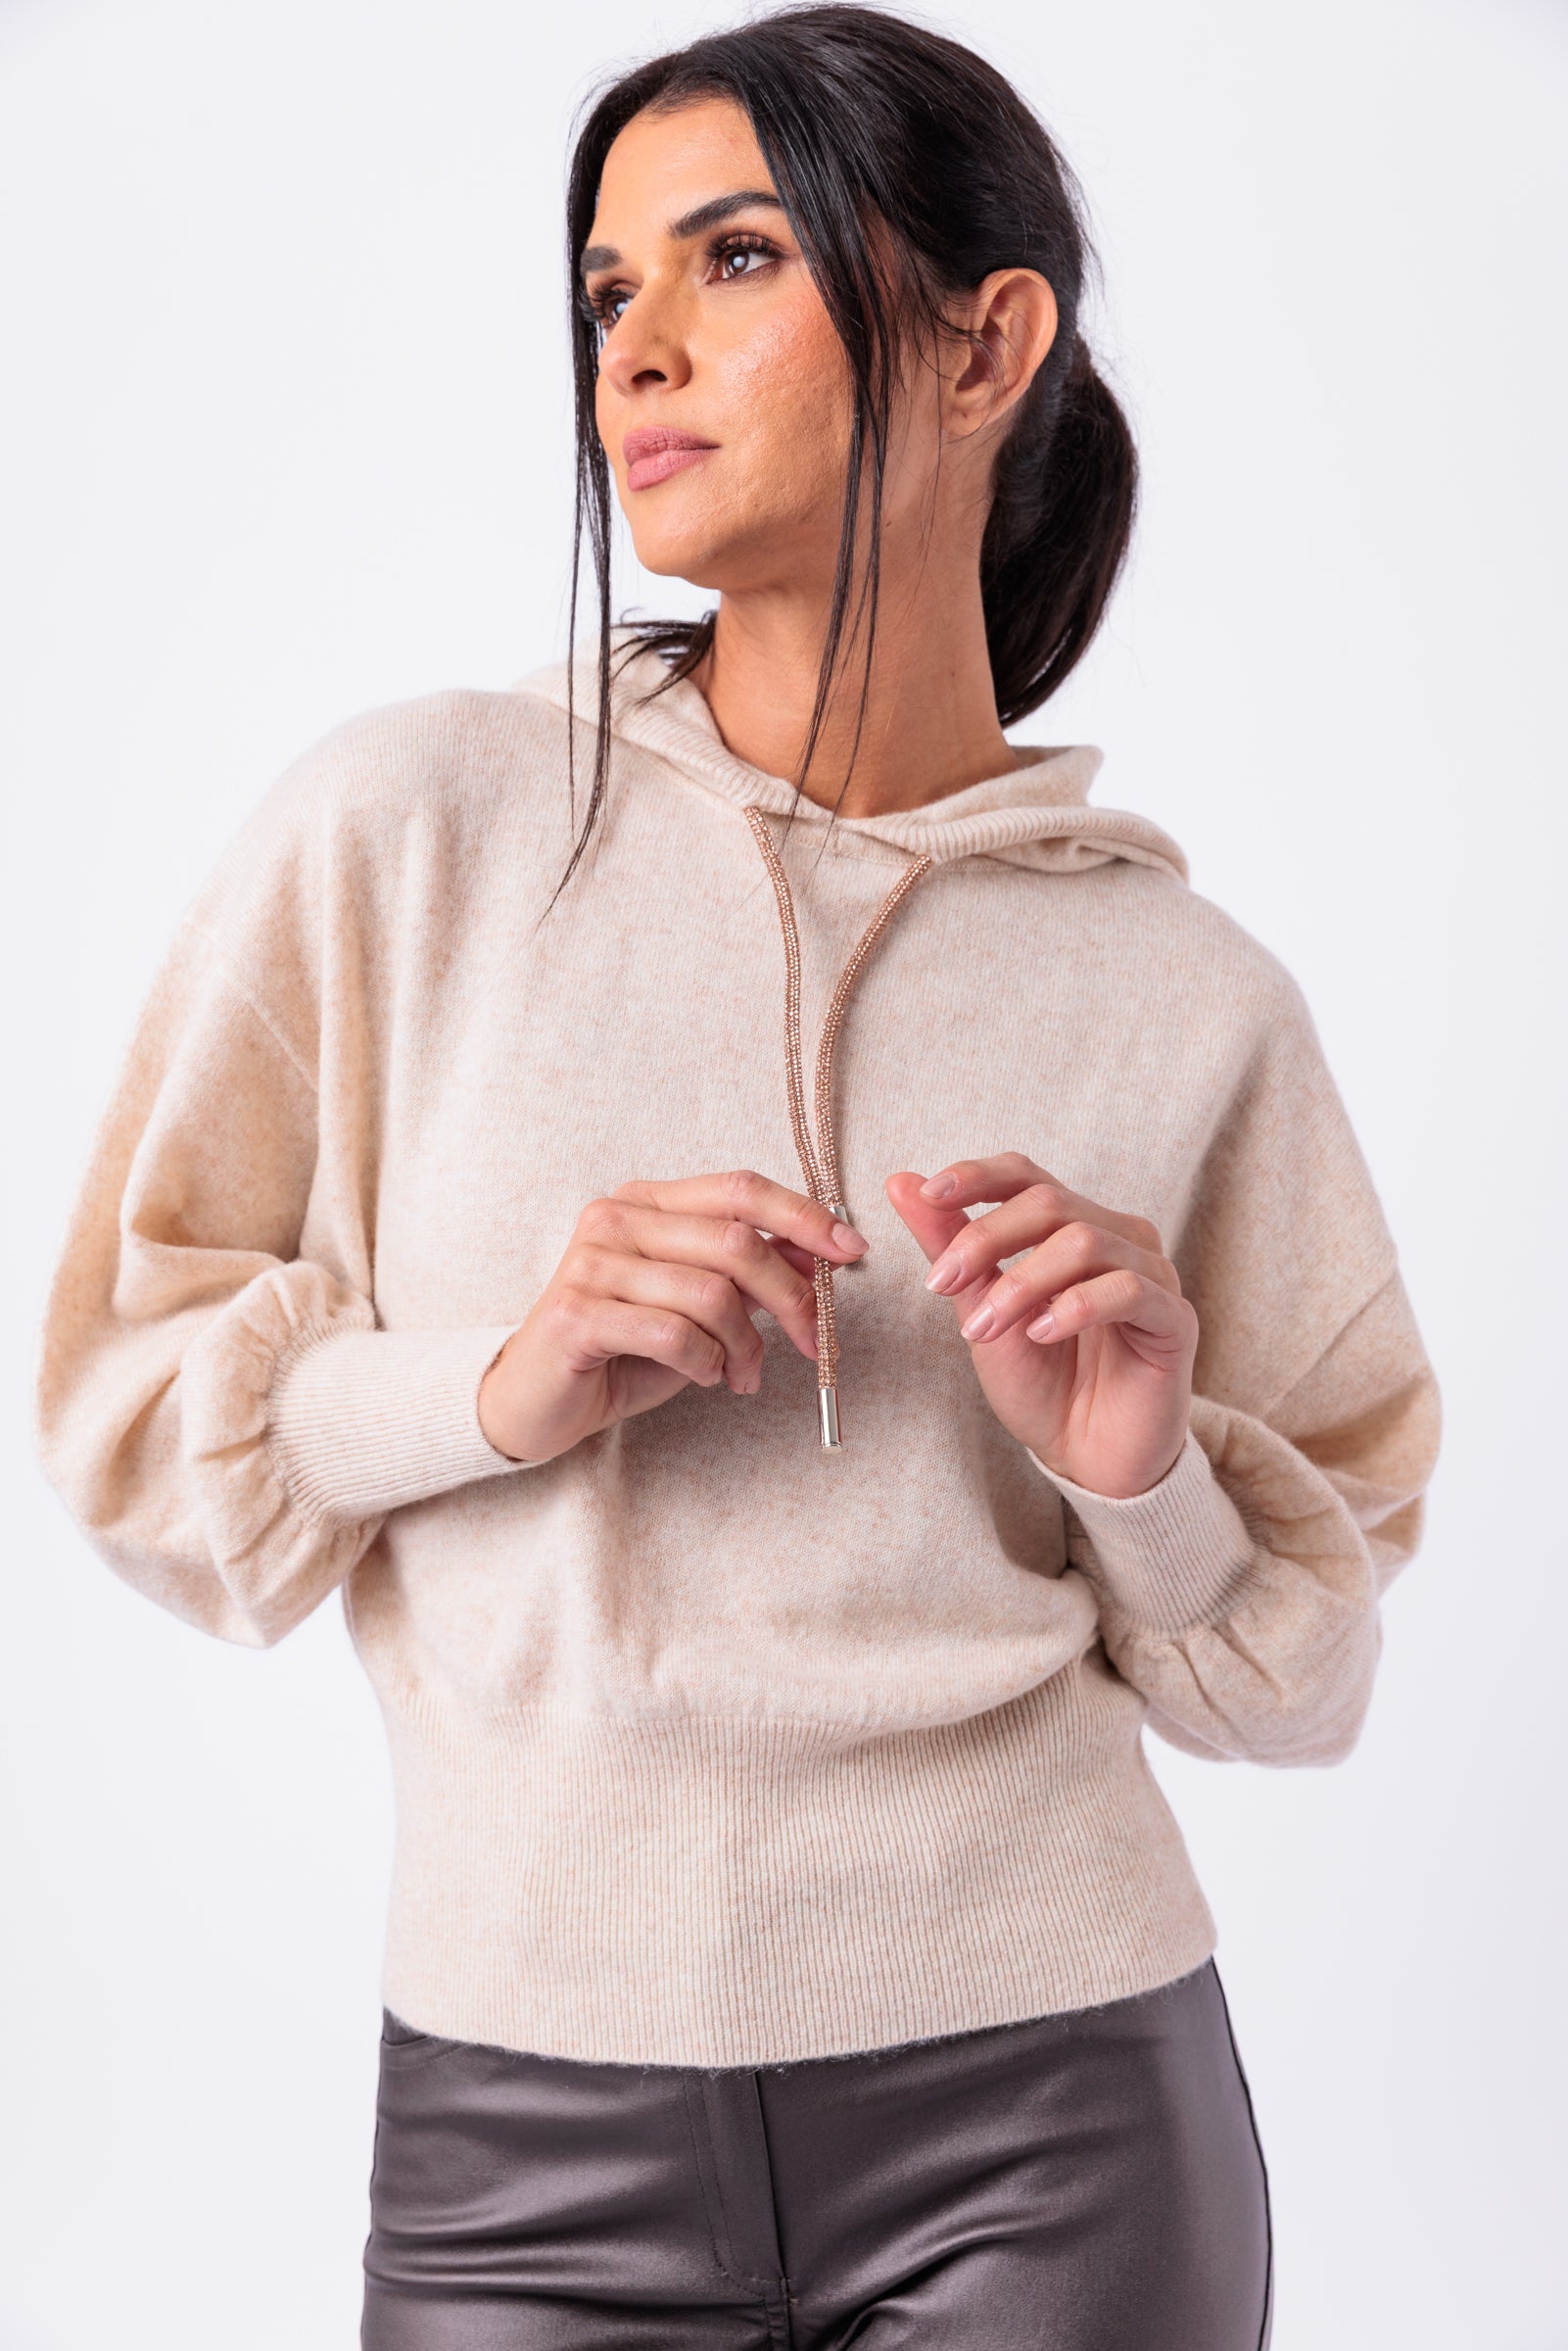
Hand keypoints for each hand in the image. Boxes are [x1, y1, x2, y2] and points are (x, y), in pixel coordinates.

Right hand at [478, 1171, 865, 1463]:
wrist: (535, 1400)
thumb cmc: (622, 1349)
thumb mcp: (697, 1305)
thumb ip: (748, 1274)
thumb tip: (822, 1256)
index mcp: (648, 1202)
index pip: (740, 1189)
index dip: (804, 1215)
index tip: (853, 1251)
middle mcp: (616, 1218)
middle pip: (736, 1242)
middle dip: (792, 1299)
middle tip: (814, 1343)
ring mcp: (592, 1262)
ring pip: (711, 1293)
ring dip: (746, 1347)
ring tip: (741, 1376)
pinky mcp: (577, 1313)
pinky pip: (674, 1332)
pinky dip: (706, 1362)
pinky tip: (705, 1378)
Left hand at [885, 1155, 1196, 1497]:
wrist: (1086, 1458)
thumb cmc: (1041, 1384)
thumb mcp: (980, 1309)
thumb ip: (949, 1245)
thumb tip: (901, 1181)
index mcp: (1073, 1226)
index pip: (1027, 1175)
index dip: (978, 1176)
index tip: (929, 1195)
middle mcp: (1118, 1237)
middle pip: (1050, 1202)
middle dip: (985, 1238)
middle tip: (943, 1283)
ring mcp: (1152, 1274)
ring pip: (1084, 1242)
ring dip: (1021, 1283)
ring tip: (984, 1328)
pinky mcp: (1174, 1319)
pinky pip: (1127, 1289)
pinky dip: (1074, 1307)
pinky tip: (1040, 1334)